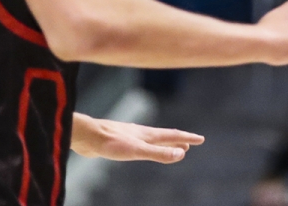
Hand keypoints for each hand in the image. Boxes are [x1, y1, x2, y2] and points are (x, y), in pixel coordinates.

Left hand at [71, 114, 203, 163]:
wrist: (87, 136)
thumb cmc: (111, 143)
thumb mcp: (137, 151)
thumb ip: (158, 153)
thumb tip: (181, 155)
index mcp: (148, 135)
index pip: (173, 136)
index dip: (187, 138)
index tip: (200, 139)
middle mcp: (141, 133)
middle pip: (164, 136)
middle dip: (178, 140)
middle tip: (189, 144)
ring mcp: (130, 136)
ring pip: (152, 140)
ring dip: (163, 144)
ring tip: (169, 147)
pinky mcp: (119, 141)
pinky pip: (140, 144)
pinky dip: (148, 146)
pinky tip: (140, 149)